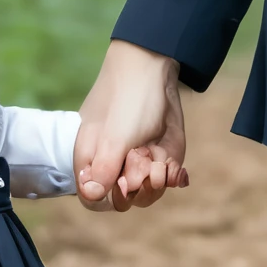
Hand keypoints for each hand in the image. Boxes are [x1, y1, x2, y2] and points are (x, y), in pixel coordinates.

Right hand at [74, 39, 188, 211]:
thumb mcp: (114, 137)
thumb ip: (104, 169)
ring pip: (146, 192)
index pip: (93, 198)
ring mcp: (137, 159)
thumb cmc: (126, 100)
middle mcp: (113, 163)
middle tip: (147, 166)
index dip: (110, 199)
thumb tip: (93, 196)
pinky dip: (171, 175)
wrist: (154, 68)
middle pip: (123, 199)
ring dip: (157, 183)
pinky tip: (174, 167)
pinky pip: (164, 178)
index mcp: (91, 160)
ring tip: (161, 163)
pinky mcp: (158, 154)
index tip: (124, 185)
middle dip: (138, 191)